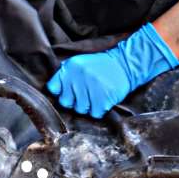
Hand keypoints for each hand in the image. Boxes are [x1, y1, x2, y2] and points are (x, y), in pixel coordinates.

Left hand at [46, 23, 178, 116]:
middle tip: (85, 94)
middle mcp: (78, 77)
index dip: (60, 93)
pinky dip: (99, 110)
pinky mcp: (103, 98)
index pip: (53, 89)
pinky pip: (94, 114)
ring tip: (96, 95)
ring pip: (80, 109)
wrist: (125, 64)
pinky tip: (103, 100)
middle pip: (66, 102)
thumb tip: (53, 91)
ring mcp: (90, 88)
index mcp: (70, 67)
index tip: (68, 92)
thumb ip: (65, 75)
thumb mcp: (80, 63)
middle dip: (75, 101)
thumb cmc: (100, 66)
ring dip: (88, 106)